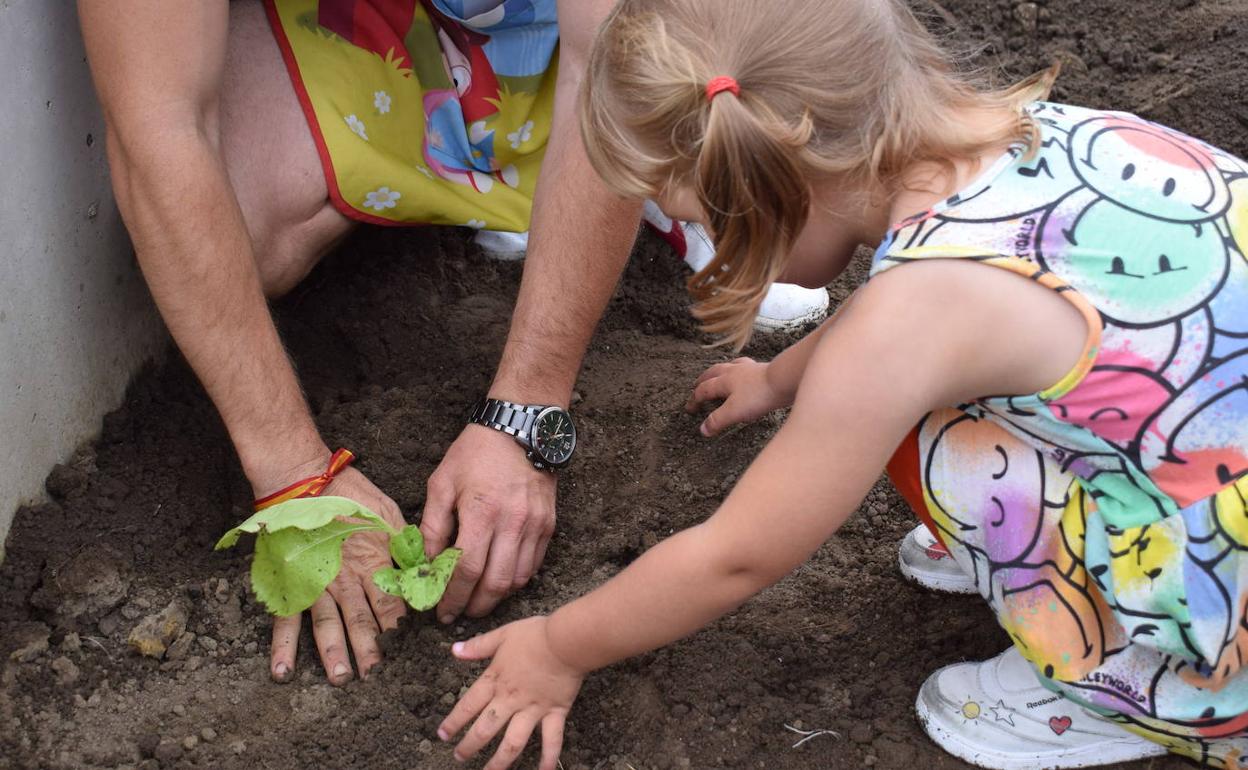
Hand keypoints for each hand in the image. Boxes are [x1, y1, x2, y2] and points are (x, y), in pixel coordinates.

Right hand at [261, 458, 408, 685]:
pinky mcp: (292, 583)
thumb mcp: (387, 514)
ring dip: (334, 653)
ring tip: (342, 678)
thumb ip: (404, 544)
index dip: (400, 625)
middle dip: (371, 649)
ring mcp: (316, 583)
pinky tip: (282, 671)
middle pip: (363, 620)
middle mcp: (346, 579)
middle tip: (377, 676)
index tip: (409, 647)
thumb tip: (424, 568)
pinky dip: (282, 646)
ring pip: (328, 624)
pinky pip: (285, 618)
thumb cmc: (349, 493)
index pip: (392, 602)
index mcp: (373, 562)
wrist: (302, 480)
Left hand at [421, 425, 556, 622]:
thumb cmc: (475, 453)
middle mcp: (512, 523)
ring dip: (496, 597)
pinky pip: (534, 564)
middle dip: (474, 606)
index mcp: (481, 513)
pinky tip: (500, 580)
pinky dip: (516, 580)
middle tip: (459, 613)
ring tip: (478, 600)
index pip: (467, 570)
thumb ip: (432, 526)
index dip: (452, 597)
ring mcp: (534, 525)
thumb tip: (425, 563)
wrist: (520, 428)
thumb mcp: (442, 483)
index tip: (440, 612)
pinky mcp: (548, 524)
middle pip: (495, 583)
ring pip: (517, 578)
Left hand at [439, 617, 583, 769]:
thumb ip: (479, 646)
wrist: (566, 641)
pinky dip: (548, 758)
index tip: (443, 735)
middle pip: (485, 729)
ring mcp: (533, 709)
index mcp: (495, 681)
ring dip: (500, 761)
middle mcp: (510, 700)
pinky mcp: (555, 713)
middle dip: (470, 746)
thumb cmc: (535, 635)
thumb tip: (454, 650)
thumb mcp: (503, 635)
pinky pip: (552, 740)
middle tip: (459, 757)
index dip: (453, 722)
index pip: (468, 705)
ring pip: (513, 742)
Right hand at [685, 357, 789, 436]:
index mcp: (723, 381)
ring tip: (717, 374)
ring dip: (719, 370)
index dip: (694, 400)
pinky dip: (740, 368)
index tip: (689, 409)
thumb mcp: (734, 412)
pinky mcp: (762, 369)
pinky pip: (746, 366)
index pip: (703, 390)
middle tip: (696, 384)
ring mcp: (748, 368)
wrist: (784, 380)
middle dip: (703, 380)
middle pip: (712, 373)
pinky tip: (744, 371)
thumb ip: (718, 420)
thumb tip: (703, 429)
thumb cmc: (759, 395)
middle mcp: (733, 371)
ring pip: (728, 366)